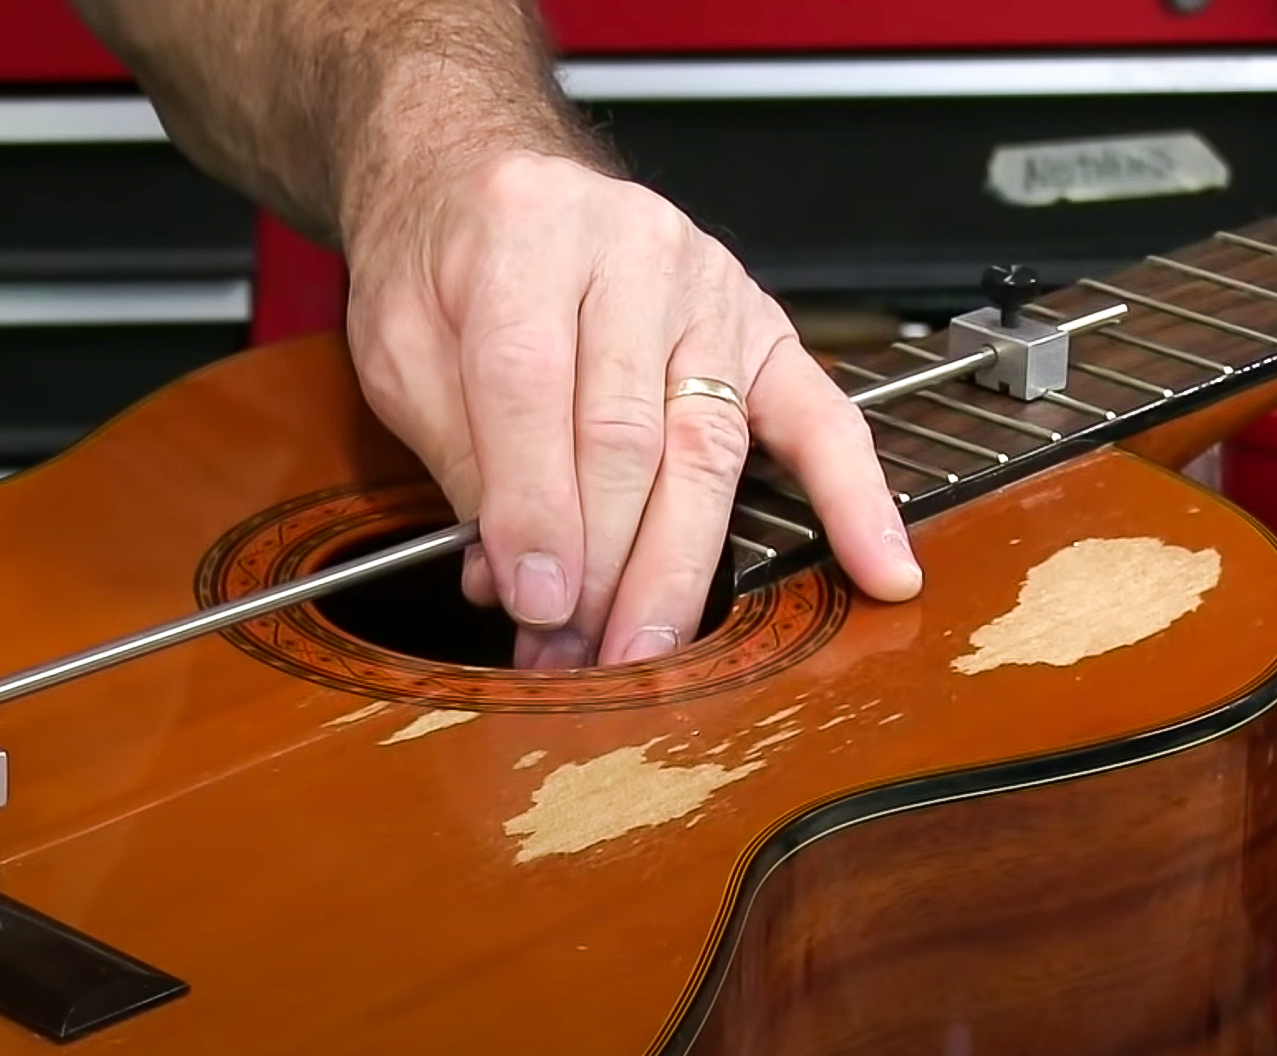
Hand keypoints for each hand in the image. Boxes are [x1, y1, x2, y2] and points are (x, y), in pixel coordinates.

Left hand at [343, 150, 923, 667]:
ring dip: (676, 567)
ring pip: (706, 448)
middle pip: (628, 432)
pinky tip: (876, 566)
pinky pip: (822, 414)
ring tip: (643, 652)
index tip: (532, 599)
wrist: (487, 181)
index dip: (534, 508)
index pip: (532, 389)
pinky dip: (853, 497)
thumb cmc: (443, 263)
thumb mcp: (400, 344)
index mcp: (522, 239)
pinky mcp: (760, 326)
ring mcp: (707, 289)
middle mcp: (628, 253)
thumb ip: (455, 452)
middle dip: (601, 564)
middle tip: (575, 652)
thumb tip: (513, 572)